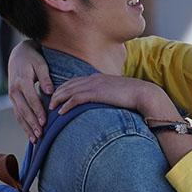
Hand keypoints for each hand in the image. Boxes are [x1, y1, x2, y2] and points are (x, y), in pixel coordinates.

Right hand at [7, 40, 52, 143]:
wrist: (18, 55)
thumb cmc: (32, 59)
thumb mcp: (40, 64)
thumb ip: (45, 78)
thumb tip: (50, 92)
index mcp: (22, 81)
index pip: (31, 99)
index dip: (38, 111)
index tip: (45, 122)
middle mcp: (14, 90)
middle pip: (23, 110)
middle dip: (31, 124)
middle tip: (40, 135)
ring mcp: (12, 96)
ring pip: (19, 115)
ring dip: (27, 128)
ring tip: (35, 140)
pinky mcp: (13, 99)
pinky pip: (17, 114)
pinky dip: (23, 125)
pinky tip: (30, 134)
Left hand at [49, 74, 176, 118]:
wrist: (143, 93)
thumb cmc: (133, 96)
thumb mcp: (116, 92)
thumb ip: (106, 95)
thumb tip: (103, 103)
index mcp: (97, 77)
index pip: (75, 81)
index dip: (64, 88)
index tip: (56, 95)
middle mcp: (93, 79)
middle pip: (68, 84)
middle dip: (56, 93)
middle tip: (48, 102)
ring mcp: (94, 85)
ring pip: (69, 91)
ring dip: (57, 100)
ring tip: (50, 108)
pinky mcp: (96, 94)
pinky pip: (75, 99)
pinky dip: (66, 105)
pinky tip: (60, 113)